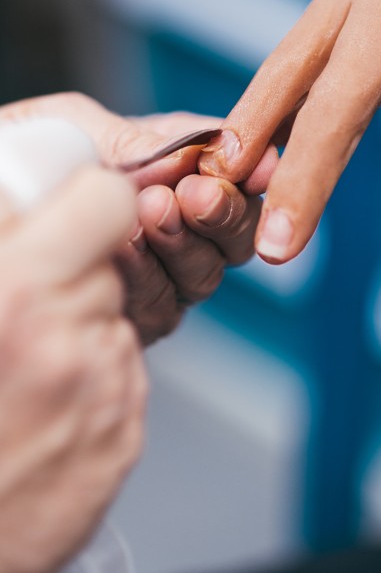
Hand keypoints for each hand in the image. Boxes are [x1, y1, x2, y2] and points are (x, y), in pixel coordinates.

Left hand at [0, 94, 277, 343]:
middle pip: (237, 233)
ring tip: (150, 212)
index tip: (258, 165)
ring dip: (182, 243)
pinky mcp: (133, 315)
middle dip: (223, 212)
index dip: (256, 171)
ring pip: (205, 272)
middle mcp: (180, 225)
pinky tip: (119, 251)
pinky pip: (160, 306)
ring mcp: (160, 272)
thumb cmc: (25, 152)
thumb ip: (136, 137)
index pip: (239, 175)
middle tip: (197, 194)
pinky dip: (144, 277)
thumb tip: (193, 152)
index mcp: (178, 169)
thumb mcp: (78, 125)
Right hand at [0, 166, 146, 572]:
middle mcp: (71, 337)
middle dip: (76, 270)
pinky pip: (120, 372)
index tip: (74, 207)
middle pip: (111, 264)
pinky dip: (91, 374)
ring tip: (25, 359)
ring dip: (81, 324)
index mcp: (19, 290)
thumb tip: (20, 196)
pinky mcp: (122, 432)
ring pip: (115, 317)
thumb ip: (5, 237)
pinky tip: (44, 399)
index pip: (108, 200)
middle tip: (30, 294)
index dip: (92, 198)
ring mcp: (103, 388)